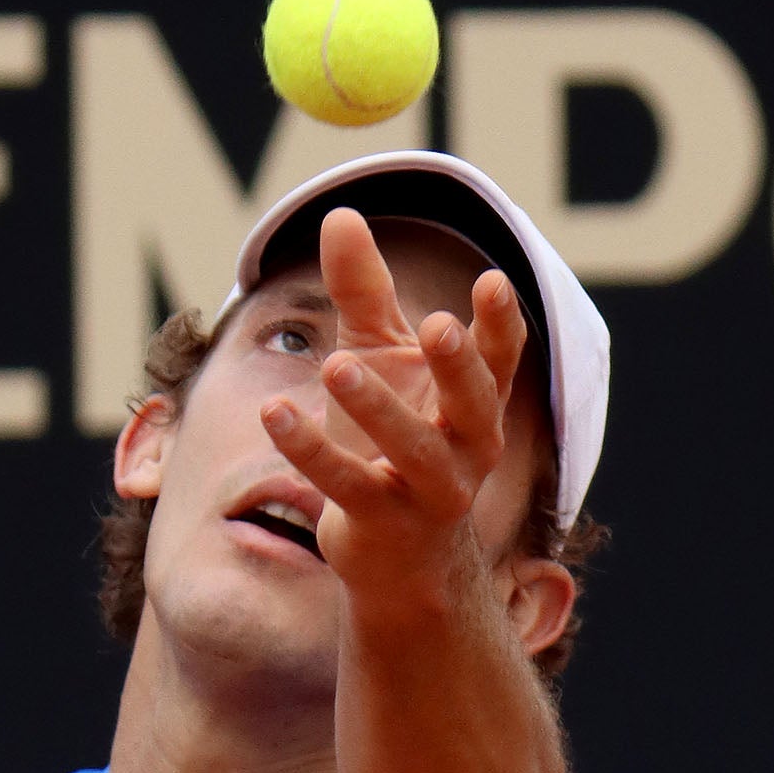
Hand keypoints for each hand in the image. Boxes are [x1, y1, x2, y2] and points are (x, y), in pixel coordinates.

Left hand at [260, 207, 527, 604]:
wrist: (398, 558)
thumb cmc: (392, 439)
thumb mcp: (380, 358)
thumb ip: (364, 291)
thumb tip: (340, 213)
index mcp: (475, 404)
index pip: (500, 360)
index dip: (500, 325)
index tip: (492, 281)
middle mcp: (468, 449)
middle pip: (474, 404)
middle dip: (458, 366)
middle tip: (437, 326)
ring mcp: (430, 492)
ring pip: (412, 450)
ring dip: (376, 409)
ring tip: (336, 367)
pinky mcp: (381, 524)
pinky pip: (347, 485)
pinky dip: (309, 450)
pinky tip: (274, 412)